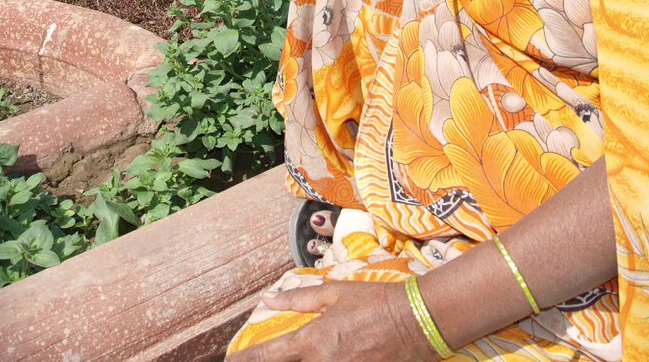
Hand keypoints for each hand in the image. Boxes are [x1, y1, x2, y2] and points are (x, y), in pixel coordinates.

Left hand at [228, 280, 436, 361]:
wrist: (419, 319)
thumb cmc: (376, 301)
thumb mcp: (335, 294)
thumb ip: (298, 299)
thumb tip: (269, 299)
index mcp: (314, 340)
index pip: (269, 355)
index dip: (246, 360)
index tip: (229, 361)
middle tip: (256, 361)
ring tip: (298, 358)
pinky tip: (327, 361)